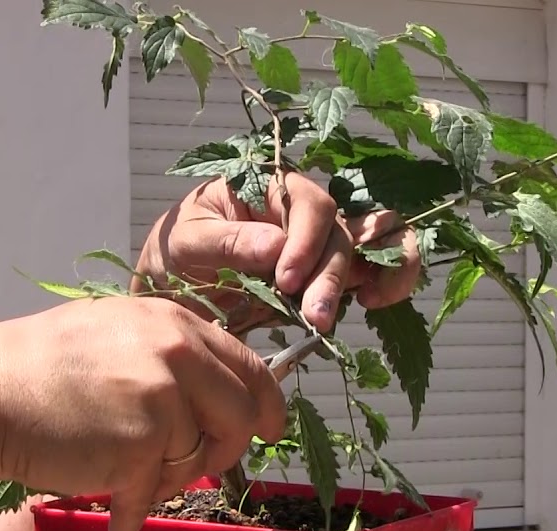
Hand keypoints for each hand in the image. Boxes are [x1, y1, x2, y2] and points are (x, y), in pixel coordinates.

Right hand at [0, 296, 285, 530]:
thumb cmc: (36, 370)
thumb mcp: (113, 336)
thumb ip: (169, 357)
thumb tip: (212, 399)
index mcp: (172, 323)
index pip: (246, 364)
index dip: (265, 401)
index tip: (271, 427)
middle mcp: (176, 352)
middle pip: (240, 413)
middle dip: (227, 449)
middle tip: (201, 470)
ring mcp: (162, 397)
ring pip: (197, 457)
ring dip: (166, 481)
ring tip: (122, 479)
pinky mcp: (142, 443)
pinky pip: (156, 492)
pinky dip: (136, 513)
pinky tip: (118, 520)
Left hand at [135, 174, 421, 333]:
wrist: (169, 287)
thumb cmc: (173, 251)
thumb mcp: (185, 242)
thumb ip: (226, 242)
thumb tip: (276, 246)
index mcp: (268, 187)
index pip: (308, 204)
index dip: (306, 241)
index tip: (285, 279)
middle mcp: (301, 212)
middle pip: (338, 233)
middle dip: (329, 276)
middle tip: (314, 316)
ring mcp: (318, 244)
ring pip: (366, 247)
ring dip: (365, 278)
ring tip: (343, 313)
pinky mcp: (325, 276)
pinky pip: (372, 269)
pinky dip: (388, 279)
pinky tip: (374, 301)